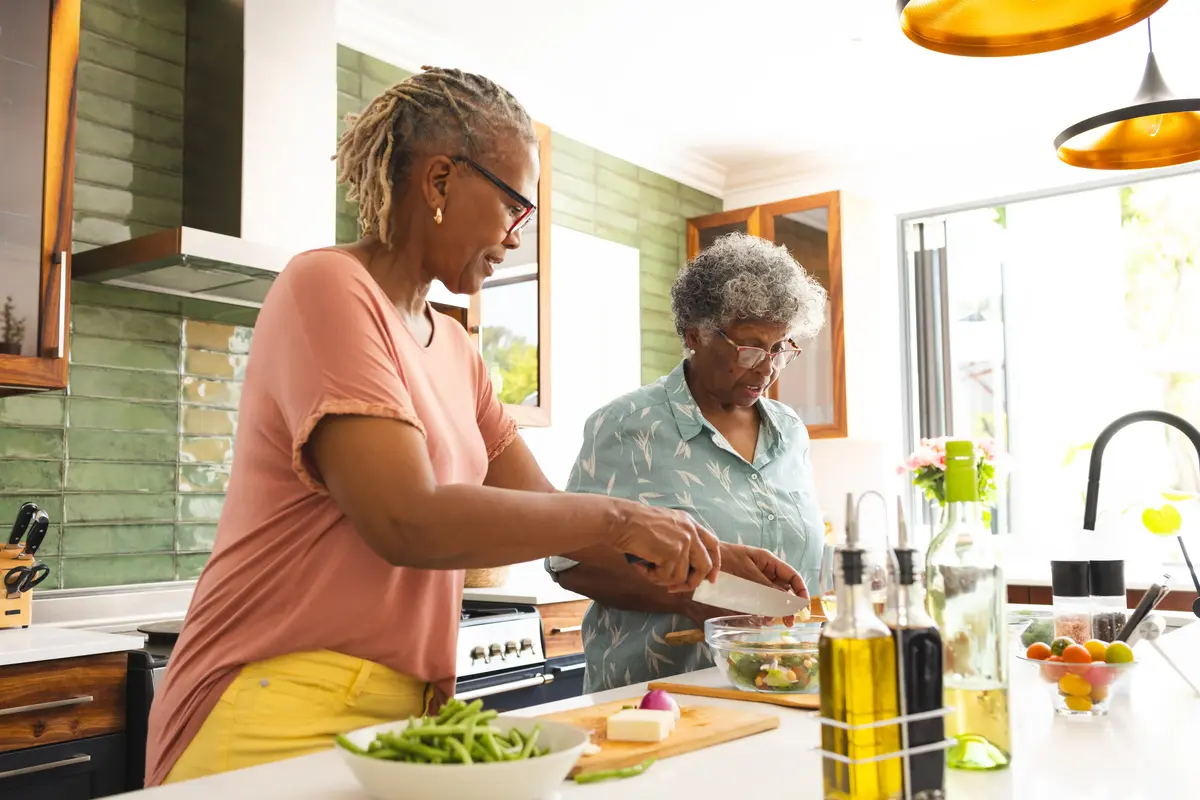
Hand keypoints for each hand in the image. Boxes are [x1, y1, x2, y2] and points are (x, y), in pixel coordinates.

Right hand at [609, 501, 720, 590]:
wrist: (622, 520)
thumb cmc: (634, 524)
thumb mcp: (664, 526)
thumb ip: (678, 541)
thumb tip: (685, 571)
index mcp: (690, 523)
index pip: (713, 545)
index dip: (714, 564)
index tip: (710, 579)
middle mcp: (691, 532)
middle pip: (705, 565)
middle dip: (692, 582)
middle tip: (674, 588)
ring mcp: (684, 542)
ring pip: (682, 576)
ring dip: (662, 579)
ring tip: (646, 569)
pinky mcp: (673, 553)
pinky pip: (667, 577)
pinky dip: (652, 576)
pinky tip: (641, 566)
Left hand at [686, 543, 808, 625]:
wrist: (699, 564)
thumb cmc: (723, 560)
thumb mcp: (747, 572)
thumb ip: (766, 586)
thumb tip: (784, 601)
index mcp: (768, 562)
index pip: (792, 576)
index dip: (800, 590)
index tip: (803, 606)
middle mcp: (764, 573)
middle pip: (784, 590)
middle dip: (788, 606)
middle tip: (788, 622)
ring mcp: (754, 583)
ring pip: (772, 599)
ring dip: (774, 611)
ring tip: (769, 620)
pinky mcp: (745, 593)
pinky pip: (759, 604)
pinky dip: (761, 612)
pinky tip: (758, 619)